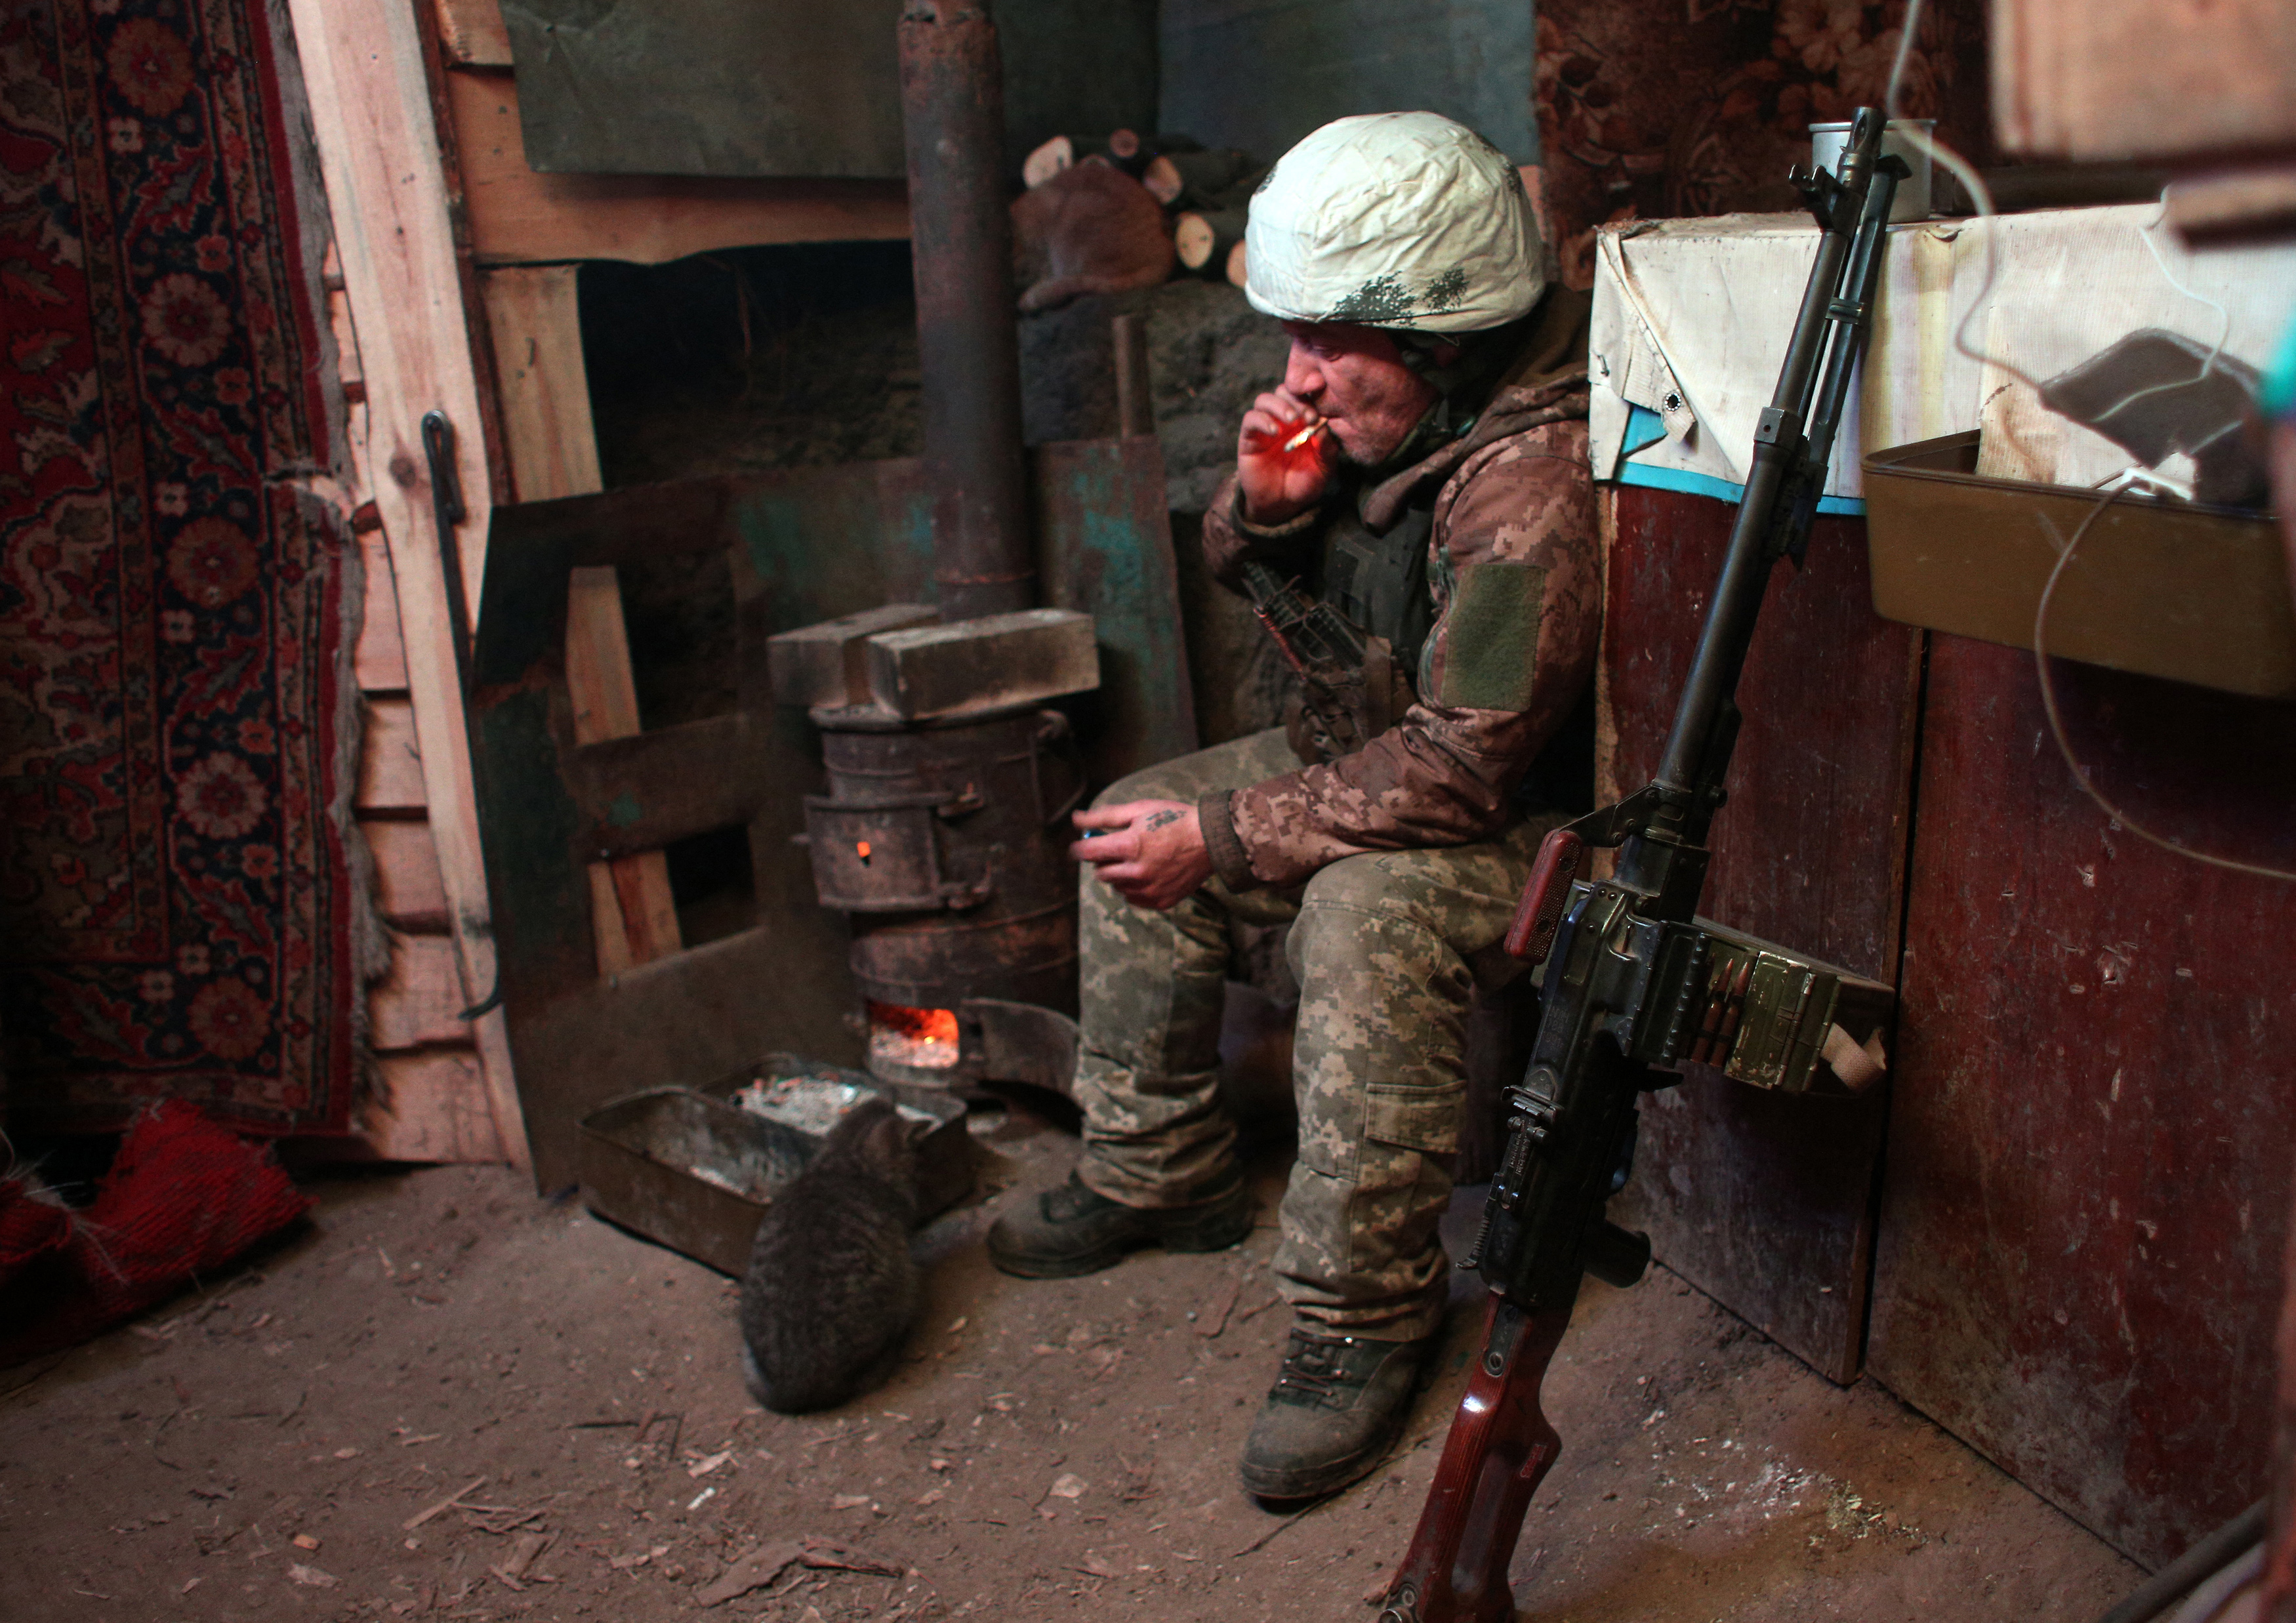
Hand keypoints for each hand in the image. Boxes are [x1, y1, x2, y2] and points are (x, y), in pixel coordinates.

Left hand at [1070, 800, 1213, 910]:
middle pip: (1101, 873)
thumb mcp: (1139, 809)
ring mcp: (1149, 890)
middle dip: (1104, 860)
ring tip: (1139, 859)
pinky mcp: (1160, 901)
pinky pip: (1134, 898)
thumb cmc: (1175, 819)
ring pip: (1117, 887)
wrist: (1212, 840)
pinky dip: (1135, 888)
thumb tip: (1076, 819)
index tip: (1080, 847)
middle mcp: (1137, 872)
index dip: (1080, 848)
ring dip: (1120, 875)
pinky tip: (1149, 873)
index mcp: (1129, 846)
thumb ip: (1105, 817)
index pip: (1088, 853)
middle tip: (1118, 849)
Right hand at [1236, 389, 1330, 526]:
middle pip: (1284, 391)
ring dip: (1279, 405)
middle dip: (1297, 400)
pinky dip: (1262, 420)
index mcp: (1302, 421)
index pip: (1304, 395)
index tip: (1318, 416)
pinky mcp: (1249, 439)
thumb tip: (1324, 427)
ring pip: (1264, 399)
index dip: (1311, 399)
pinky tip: (1275, 432)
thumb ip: (1327, 448)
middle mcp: (1282, 420)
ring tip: (1291, 420)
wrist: (1282, 505)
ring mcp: (1265, 428)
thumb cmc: (1304, 484)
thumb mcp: (1324, 468)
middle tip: (1308, 417)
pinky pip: (1250, 419)